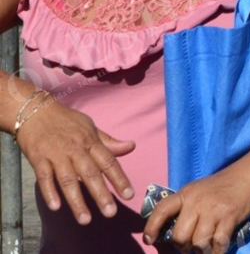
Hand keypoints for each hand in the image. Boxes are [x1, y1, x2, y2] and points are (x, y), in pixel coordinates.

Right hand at [16, 98, 135, 224]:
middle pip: (91, 174)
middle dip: (101, 194)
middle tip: (110, 212)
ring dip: (77, 200)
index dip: (119, 179)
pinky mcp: (38, 159)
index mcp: (91, 142)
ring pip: (68, 179)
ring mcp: (57, 154)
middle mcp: (76, 149)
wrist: (36, 112)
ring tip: (85, 219)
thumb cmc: (67, 121)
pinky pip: (44, 177)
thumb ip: (109, 142)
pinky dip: (50, 192)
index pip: (109, 162)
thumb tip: (131, 146)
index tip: (129, 194)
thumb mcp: (91, 127)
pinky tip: (57, 206)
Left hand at [142, 168, 249, 253]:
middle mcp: (197, 202)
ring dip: (201, 251)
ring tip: (206, 248)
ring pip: (198, 243)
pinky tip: (219, 248)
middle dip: (183, 247)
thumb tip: (175, 233)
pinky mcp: (230, 217)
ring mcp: (214, 210)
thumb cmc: (223, 185)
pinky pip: (218, 243)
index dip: (152, 228)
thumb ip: (186, 207)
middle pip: (180, 236)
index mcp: (186, 194)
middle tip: (190, 247)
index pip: (162, 210)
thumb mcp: (199, 190)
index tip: (149, 240)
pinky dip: (217, 251)